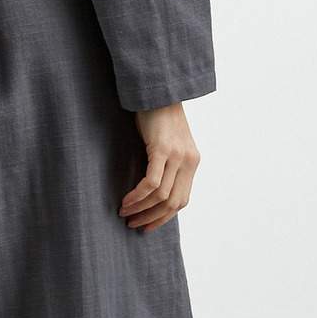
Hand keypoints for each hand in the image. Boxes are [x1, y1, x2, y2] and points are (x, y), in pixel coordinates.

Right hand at [120, 103, 199, 232]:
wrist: (158, 91)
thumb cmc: (157, 116)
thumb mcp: (167, 143)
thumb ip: (166, 164)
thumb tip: (151, 189)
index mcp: (192, 162)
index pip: (181, 200)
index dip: (164, 217)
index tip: (146, 226)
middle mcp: (189, 161)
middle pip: (173, 202)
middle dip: (151, 217)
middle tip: (132, 224)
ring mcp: (177, 156)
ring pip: (161, 195)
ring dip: (141, 208)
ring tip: (124, 213)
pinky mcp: (163, 150)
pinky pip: (151, 182)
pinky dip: (138, 195)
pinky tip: (126, 200)